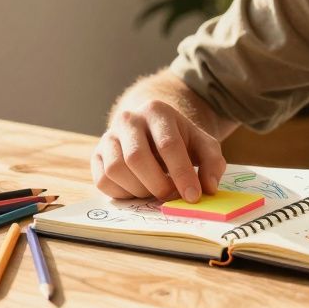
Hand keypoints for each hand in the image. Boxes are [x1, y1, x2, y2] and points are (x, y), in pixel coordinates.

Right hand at [90, 99, 226, 202]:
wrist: (152, 131)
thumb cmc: (180, 140)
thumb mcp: (203, 145)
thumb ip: (212, 163)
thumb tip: (209, 188)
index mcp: (157, 111)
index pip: (168, 144)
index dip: (182, 173)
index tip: (193, 196)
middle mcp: (128, 119)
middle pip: (137, 158)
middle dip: (157, 184)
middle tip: (171, 196)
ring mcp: (108, 136)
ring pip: (116, 169)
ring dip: (139, 189)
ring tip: (155, 189)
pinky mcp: (96, 155)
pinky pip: (103, 180)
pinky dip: (122, 192)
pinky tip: (138, 188)